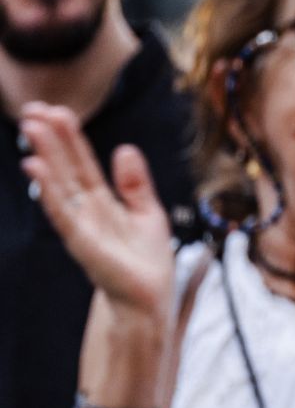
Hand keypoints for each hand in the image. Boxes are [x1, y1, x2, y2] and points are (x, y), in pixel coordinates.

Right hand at [19, 103, 172, 319]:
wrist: (149, 300)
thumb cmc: (147, 260)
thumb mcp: (149, 213)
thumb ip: (135, 183)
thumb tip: (125, 148)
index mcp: (102, 201)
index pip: (82, 162)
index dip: (70, 137)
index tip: (57, 109)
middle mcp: (85, 210)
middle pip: (65, 167)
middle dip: (51, 139)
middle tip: (33, 108)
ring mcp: (80, 225)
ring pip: (59, 184)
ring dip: (45, 155)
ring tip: (32, 127)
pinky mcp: (80, 242)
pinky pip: (61, 211)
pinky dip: (49, 189)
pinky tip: (36, 167)